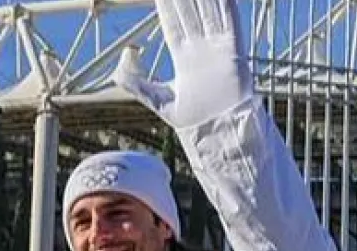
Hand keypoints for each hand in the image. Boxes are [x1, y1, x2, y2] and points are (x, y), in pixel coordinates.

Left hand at [113, 0, 251, 128]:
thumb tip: (123, 58)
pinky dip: (226, 6)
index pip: (173, 23)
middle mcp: (201, 47)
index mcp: (184, 56)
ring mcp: (217, 47)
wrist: (216, 131)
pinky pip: (230, 22)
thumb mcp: (156, 99)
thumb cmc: (191, 119)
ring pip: (208, 11)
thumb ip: (134, 82)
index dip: (167, 4)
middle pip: (189, 12)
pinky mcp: (233, 50)